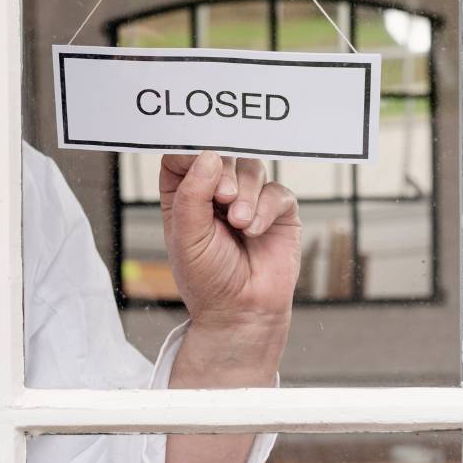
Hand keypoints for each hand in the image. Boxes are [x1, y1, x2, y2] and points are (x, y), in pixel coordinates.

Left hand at [160, 152, 300, 347]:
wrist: (241, 310)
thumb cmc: (207, 277)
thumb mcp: (186, 235)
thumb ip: (192, 193)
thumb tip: (209, 155)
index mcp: (185, 194)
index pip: (184, 155)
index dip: (190, 151)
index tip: (199, 162)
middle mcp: (216, 191)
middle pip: (221, 154)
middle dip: (223, 173)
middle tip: (222, 198)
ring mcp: (249, 198)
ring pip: (252, 167)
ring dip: (246, 193)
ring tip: (238, 224)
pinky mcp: (278, 210)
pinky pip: (277, 191)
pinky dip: (266, 208)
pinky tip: (254, 231)